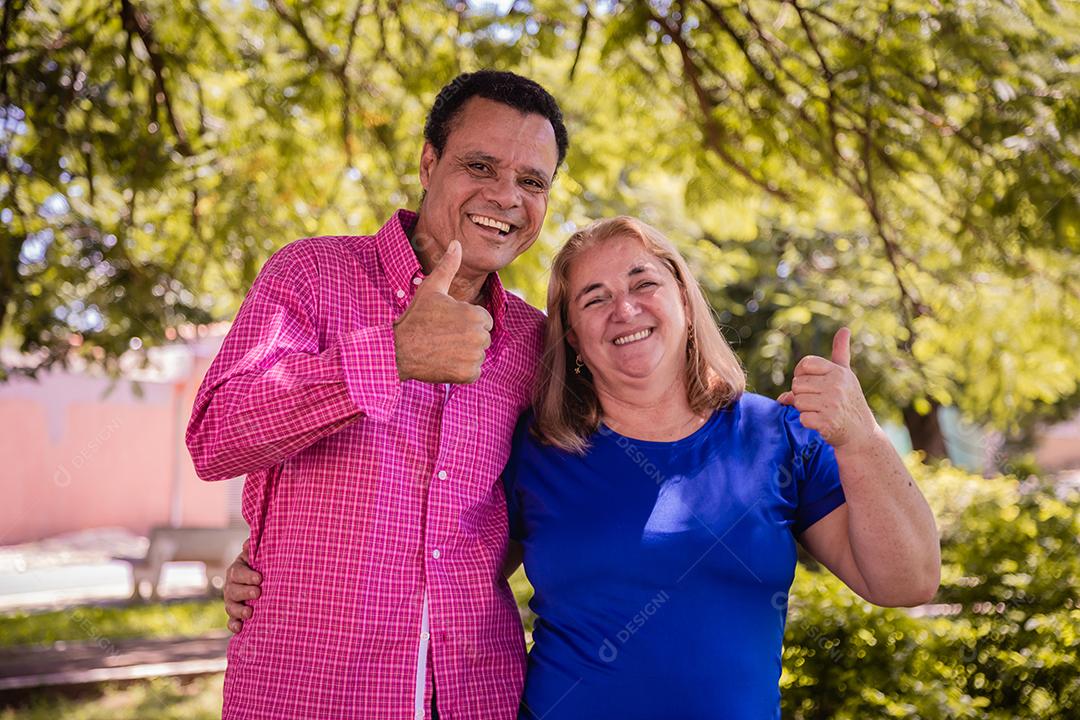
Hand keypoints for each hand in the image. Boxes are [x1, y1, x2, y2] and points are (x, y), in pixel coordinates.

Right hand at [224, 539, 262, 633]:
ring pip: (230, 607)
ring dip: (239, 611)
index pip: (237, 573)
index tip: (259, 578)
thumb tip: (248, 542)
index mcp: (236, 571)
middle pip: (233, 591)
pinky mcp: (236, 615)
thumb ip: (254, 550)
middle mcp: (231, 586)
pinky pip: (231, 621)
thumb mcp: (257, 557)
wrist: (262, 581)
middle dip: (245, 592)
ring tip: (249, 613)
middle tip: (258, 593)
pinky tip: (240, 628)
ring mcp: (232, 602)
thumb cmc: (261, 566)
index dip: (247, 576)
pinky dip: (234, 625)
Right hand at [393, 239, 492, 383]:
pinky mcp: (468, 375)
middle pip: (482, 338)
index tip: (447, 323)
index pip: (484, 320)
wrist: (398, 350)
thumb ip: (448, 266)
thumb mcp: (431, 289)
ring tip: (442, 348)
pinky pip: (473, 372)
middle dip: (467, 338)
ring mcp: (474, 357)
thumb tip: (457, 243)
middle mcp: (479, 336)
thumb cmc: (416, 317)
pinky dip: (461, 371)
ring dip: (464, 354)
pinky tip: (444, 362)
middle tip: (443, 336)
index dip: (466, 321)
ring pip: (478, 355)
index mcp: (475, 314)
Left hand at [777, 327, 877, 448]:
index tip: (810, 382)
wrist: (860, 433)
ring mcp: (832, 404)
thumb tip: (844, 329)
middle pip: (797, 384)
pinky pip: (802, 418)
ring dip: (804, 409)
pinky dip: (808, 422)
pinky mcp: (827, 422)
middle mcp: (836, 385)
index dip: (801, 374)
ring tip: (821, 411)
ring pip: (797, 401)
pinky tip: (822, 422)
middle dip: (802, 394)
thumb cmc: (849, 401)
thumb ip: (841, 353)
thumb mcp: (846, 375)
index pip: (805, 364)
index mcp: (838, 372)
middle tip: (818, 401)